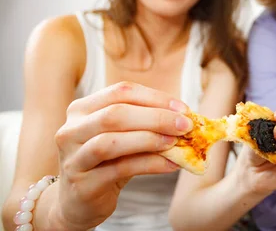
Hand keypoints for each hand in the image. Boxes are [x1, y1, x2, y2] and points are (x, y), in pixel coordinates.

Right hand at [50, 82, 192, 229]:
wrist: (79, 202)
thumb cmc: (107, 161)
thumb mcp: (124, 137)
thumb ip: (147, 125)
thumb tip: (186, 119)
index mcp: (82, 109)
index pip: (121, 92)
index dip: (155, 98)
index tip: (184, 109)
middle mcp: (71, 130)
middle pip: (115, 114)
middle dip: (156, 117)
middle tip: (185, 125)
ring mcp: (73, 158)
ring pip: (111, 141)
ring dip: (150, 139)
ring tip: (176, 143)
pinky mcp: (82, 185)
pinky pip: (120, 169)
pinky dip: (150, 164)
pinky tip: (171, 164)